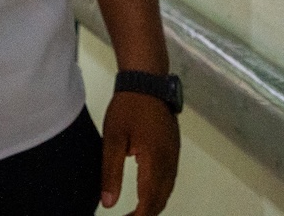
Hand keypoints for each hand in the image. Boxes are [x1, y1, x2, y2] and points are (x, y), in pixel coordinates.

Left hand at [100, 86, 178, 213]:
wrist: (147, 80)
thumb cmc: (128, 107)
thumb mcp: (113, 139)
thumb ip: (110, 173)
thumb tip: (108, 204)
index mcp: (155, 160)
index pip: (149, 200)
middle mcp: (169, 160)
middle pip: (161, 199)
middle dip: (147, 214)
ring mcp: (174, 154)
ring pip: (168, 190)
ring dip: (154, 204)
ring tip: (136, 212)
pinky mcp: (174, 148)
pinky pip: (170, 178)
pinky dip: (159, 191)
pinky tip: (147, 192)